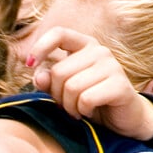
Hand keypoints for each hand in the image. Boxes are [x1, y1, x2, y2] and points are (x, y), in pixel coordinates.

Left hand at [29, 27, 152, 139]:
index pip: (59, 34)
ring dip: (69, 106)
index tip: (29, 64)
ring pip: (71, 87)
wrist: (123, 118)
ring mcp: (112, 66)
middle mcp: (99, 51)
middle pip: (59, 71)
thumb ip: (49, 81)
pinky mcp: (120, 85)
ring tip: (78, 109)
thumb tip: (38, 76)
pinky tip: (89, 111)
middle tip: (67, 103)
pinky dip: (82, 110)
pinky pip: (86, 99)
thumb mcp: (64, 90)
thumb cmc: (90, 101)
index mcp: (84, 45)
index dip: (40, 47)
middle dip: (57, 94)